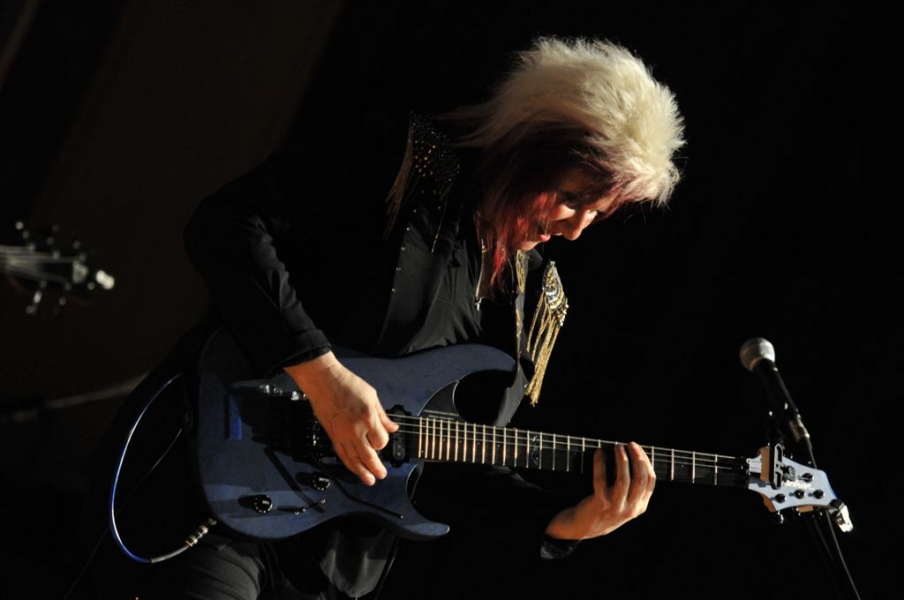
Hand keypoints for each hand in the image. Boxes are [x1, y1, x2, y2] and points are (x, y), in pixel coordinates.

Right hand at [284, 352, 398, 485]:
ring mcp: (342, 434)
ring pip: (353, 459)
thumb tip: (393, 428)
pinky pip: (342, 454)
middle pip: (368, 455)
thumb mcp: (372, 396)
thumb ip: (383, 415)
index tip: (383, 439)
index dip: (384, 443)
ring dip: (362, 472)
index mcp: (368, 417)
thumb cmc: (348, 384)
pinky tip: (354, 469)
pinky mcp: (332, 435)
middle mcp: (355, 429)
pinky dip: (348, 464)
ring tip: (369, 480)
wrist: (323, 381)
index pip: (381, 441)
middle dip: (376, 467)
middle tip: (382, 475)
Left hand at [545, 442, 654, 540]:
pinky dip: (600, 463)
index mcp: (640, 507)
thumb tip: (635, 458)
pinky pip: (600, 479)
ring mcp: (615, 507)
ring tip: (617, 447)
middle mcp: (631, 508)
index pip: (650, 481)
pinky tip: (599, 453)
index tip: (638, 449)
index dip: (646, 461)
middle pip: (640, 479)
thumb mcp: (626, 505)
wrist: (584, 527)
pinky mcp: (600, 503)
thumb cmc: (606, 509)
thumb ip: (634, 489)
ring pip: (624, 479)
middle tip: (629, 444)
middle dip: (637, 458)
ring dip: (621, 459)